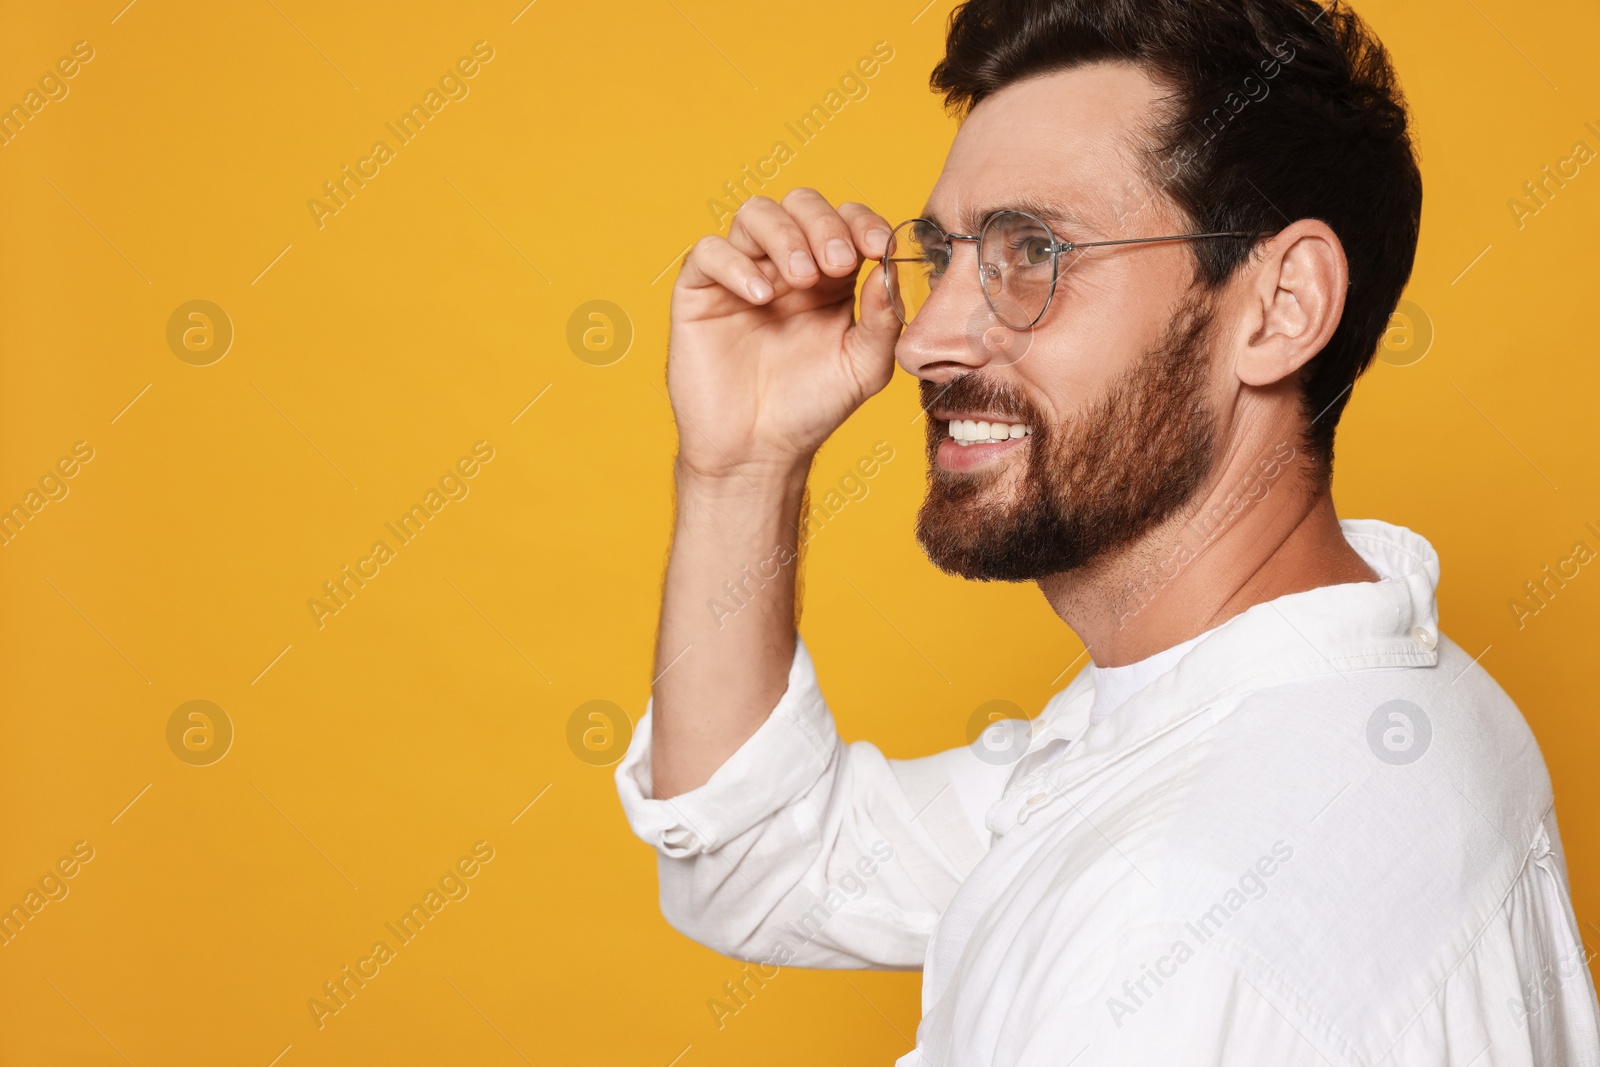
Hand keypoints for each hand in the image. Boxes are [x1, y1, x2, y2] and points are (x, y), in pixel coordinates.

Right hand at [666, 188, 901, 480]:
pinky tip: (761, 298)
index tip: (877, 247)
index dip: (862, 222)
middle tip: (837, 264)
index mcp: (829, 276)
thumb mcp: (863, 367)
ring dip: (784, 235)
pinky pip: (709, 252)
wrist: (759, 452)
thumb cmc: (810, 409)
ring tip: (799, 278)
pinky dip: (736, 264)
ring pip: (755, 214)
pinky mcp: (701, 292)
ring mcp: (741, 275)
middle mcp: (785, 266)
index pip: (845, 221)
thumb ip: (882, 319)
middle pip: (800, 204)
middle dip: (824, 224)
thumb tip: (890, 267)